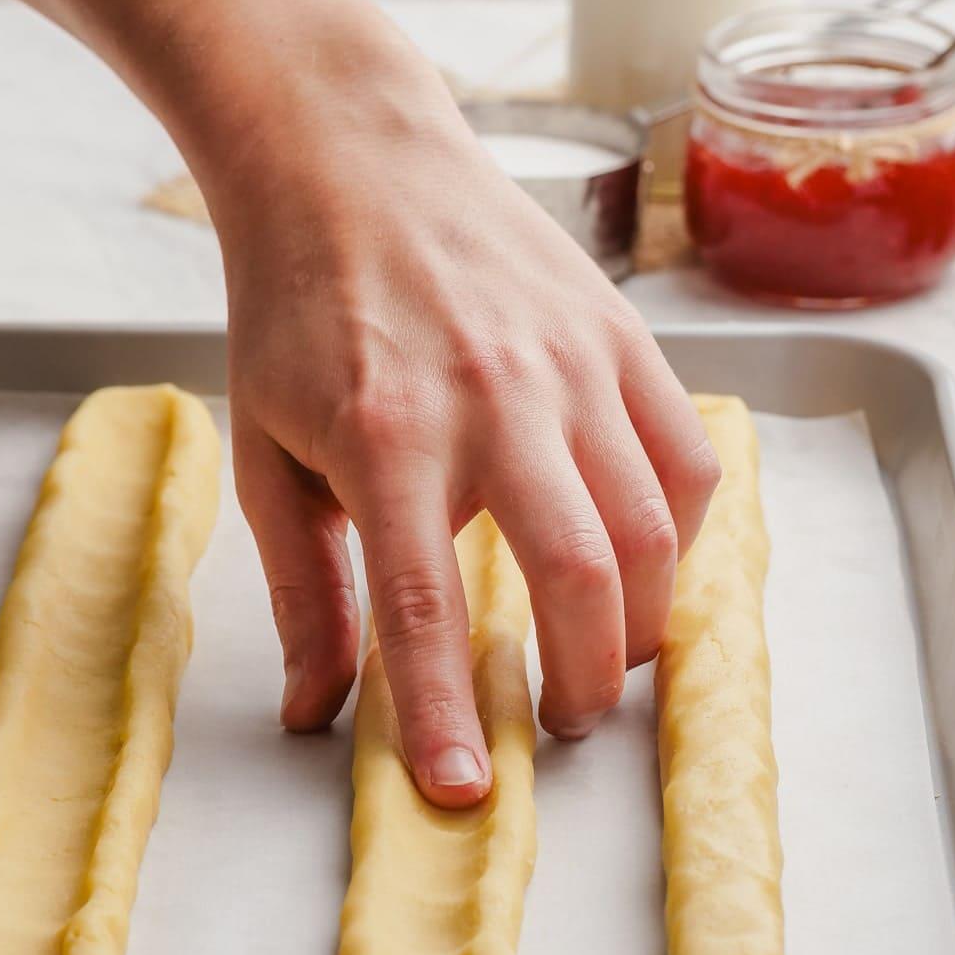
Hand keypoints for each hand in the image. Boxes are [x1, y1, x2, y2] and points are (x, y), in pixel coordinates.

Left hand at [196, 34, 718, 808]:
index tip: (461, 794)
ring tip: (606, 659)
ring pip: (654, 527)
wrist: (353, 161)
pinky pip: (688, 460)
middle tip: (559, 723)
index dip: (444, 710)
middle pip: (580, 575)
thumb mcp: (266, 450)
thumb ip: (302, 588)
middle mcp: (495, 399)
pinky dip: (680, 535)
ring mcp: (574, 363)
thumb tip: (317, 710)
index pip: (422, 604)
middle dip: (583, 682)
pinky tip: (641, 560)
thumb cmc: (298, 309)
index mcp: (385, 434)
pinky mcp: (623, 338)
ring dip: (641, 623)